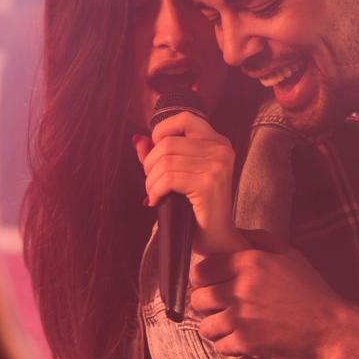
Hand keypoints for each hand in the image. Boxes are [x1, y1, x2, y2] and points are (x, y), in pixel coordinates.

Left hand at [135, 111, 246, 254]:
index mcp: (218, 142)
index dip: (161, 133)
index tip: (155, 156)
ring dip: (151, 181)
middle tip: (152, 183)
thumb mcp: (179, 174)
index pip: (184, 118)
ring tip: (154, 194)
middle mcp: (221, 149)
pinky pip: (168, 178)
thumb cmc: (197, 208)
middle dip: (150, 165)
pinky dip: (155, 190)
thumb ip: (159, 154)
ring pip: (165, 161)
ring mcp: (217, 165)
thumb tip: (137, 140)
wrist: (216, 239)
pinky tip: (156, 201)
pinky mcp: (209, 183)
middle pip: (167, 143)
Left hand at [189, 229, 347, 358]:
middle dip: (207, 303)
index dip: (203, 278)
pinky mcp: (246, 343)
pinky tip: (241, 338)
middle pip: (198, 298)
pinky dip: (228, 344)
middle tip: (221, 306)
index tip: (211, 284)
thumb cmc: (312, 290)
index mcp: (249, 263)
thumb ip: (259, 239)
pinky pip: (219, 345)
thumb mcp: (289, 254)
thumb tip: (234, 232)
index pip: (201, 270)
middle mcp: (240, 288)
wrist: (332, 328)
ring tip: (230, 324)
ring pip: (205, 325)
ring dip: (216, 326)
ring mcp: (241, 317)